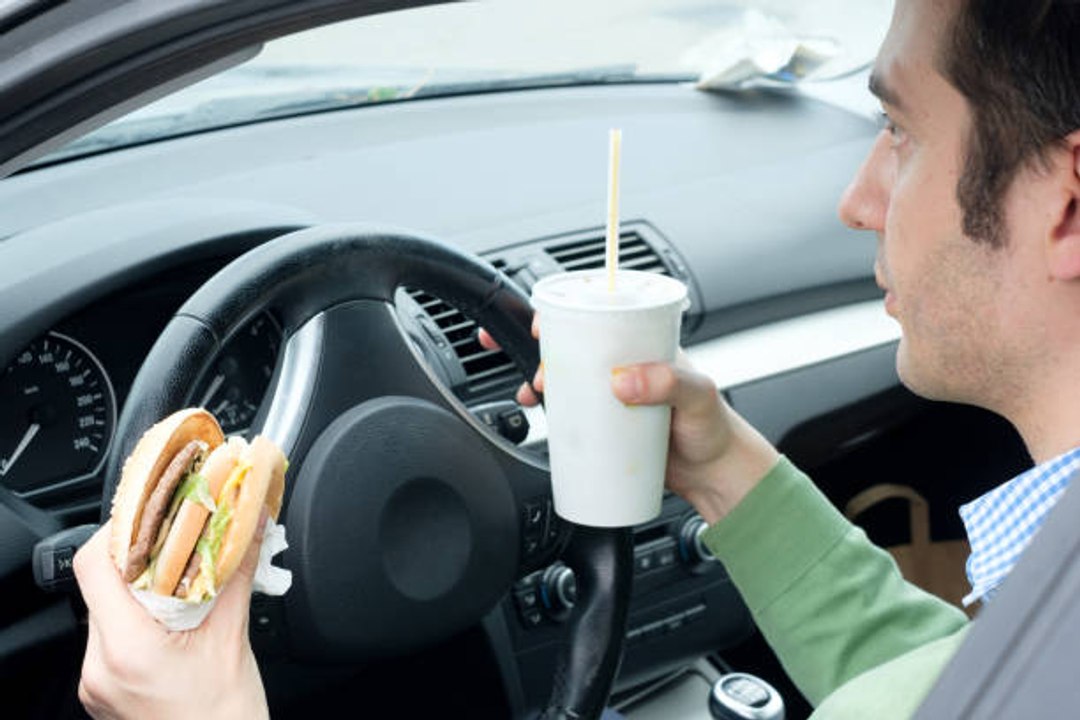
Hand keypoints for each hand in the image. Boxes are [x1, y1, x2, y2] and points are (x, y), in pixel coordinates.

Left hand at [73, 517, 269, 719]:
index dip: (120, 530)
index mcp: (126, 649)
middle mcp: (98, 667)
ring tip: (185, 581)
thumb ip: (236, 573)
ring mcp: (97, 683)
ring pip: (108, 610)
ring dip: (142, 588)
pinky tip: (175, 618)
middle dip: (141, 557)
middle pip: (101, 586)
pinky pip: (113, 638)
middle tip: (181, 541)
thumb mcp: (233, 638)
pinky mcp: (105, 692)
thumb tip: (251, 523)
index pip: (93, 567)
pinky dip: (141, 618)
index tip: (155, 514)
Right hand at [480, 316, 778, 522]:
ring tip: (535, 396)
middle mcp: (626, 367)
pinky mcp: (607, 427)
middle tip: (540, 373)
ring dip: (544, 383)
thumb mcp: (697, 395)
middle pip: (576, 348)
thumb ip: (667, 382)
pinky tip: (547, 422)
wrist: (715, 475)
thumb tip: (623, 380)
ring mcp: (615, 397)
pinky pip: (575, 415)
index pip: (603, 316)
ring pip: (570, 381)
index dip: (569, 312)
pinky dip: (554, 415)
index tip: (546, 322)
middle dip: (546, 352)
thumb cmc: (715, 428)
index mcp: (645, 346)